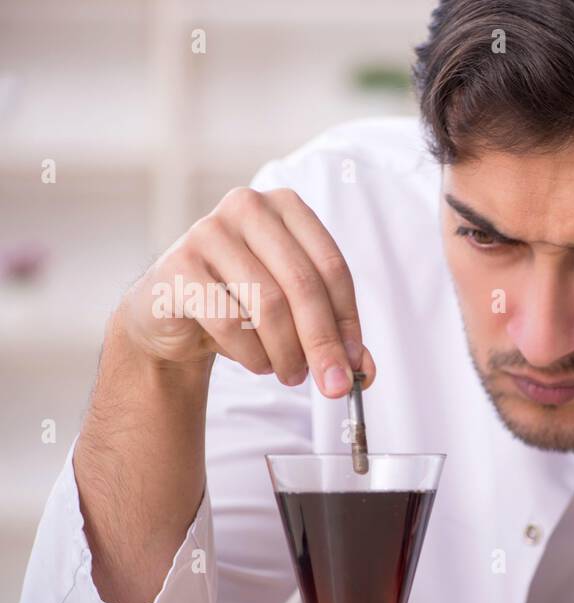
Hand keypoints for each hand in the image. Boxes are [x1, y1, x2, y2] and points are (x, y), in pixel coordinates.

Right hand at [113, 186, 375, 396]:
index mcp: (286, 207)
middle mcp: (247, 207)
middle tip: (333, 385)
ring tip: (290, 374)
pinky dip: (251, 353)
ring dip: (287, 352)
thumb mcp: (295, 315)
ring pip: (268, 304)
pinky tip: (256, 362)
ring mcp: (208, 231)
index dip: (347, 320)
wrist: (172, 314)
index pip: (332, 266)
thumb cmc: (241, 305)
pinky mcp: (178, 265)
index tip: (355, 363)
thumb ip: (332, 335)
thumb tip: (363, 371)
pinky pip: (228, 320)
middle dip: (322, 343)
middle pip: (302, 284)